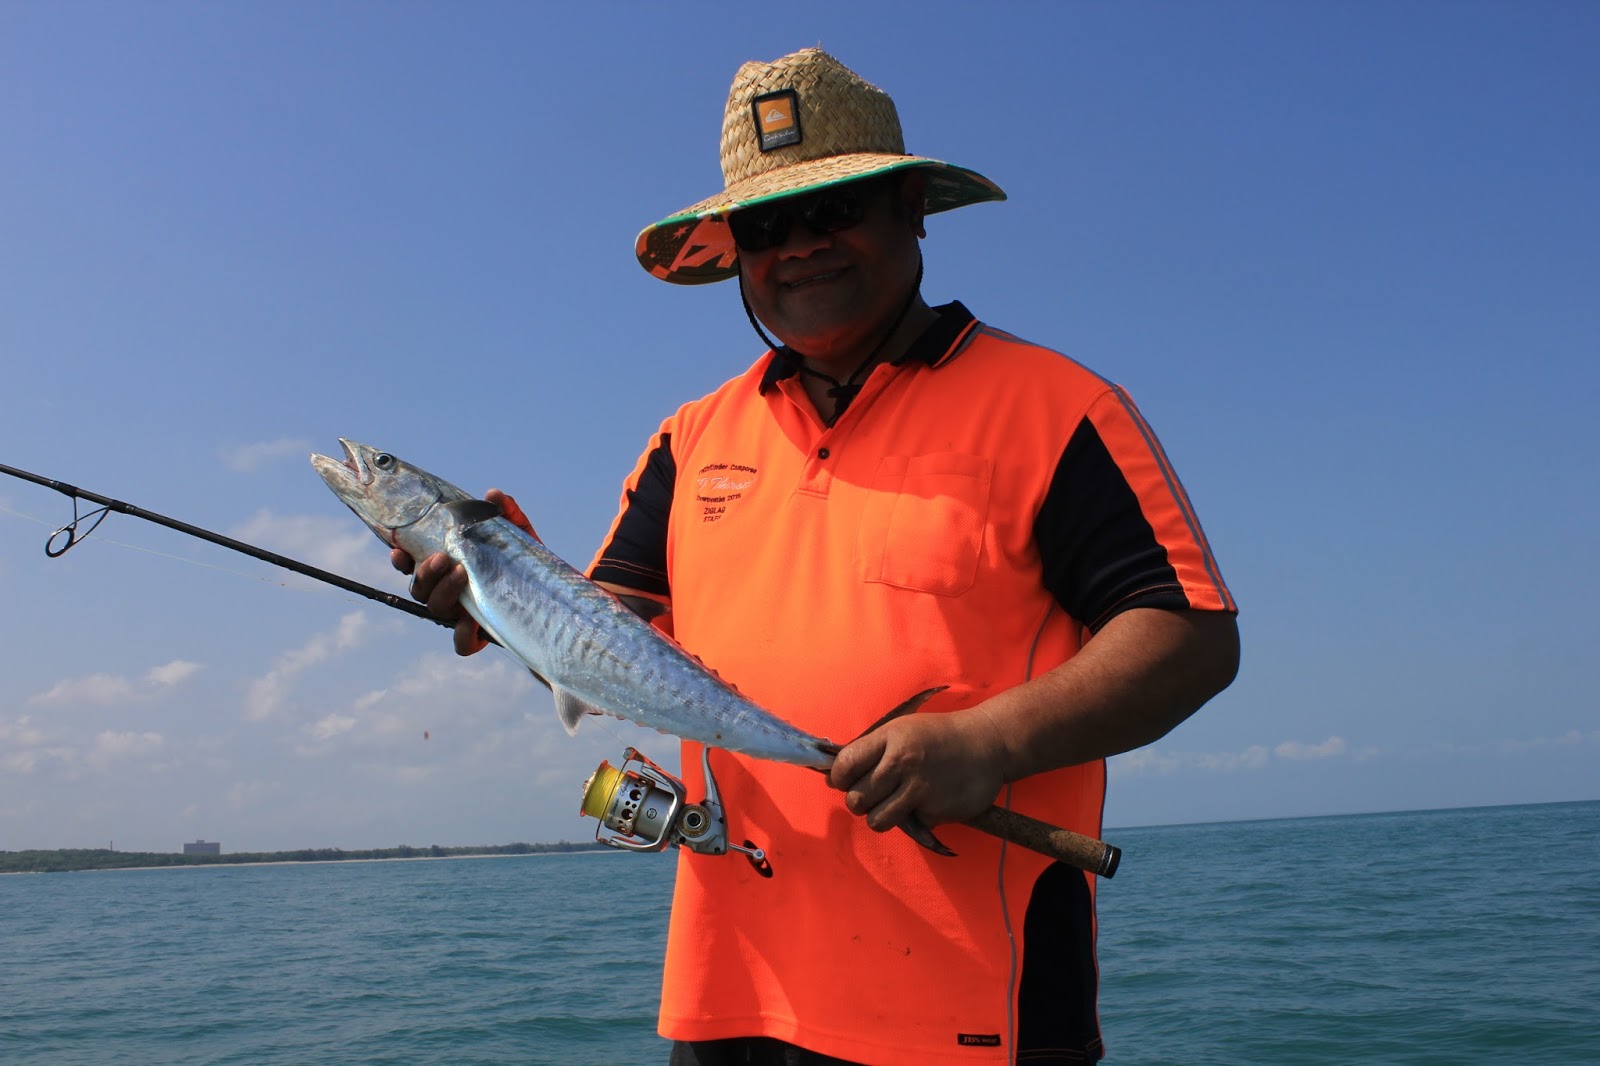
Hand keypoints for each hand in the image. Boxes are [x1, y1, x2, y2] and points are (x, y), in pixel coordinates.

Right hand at [389, 489, 534, 655]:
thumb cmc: (525, 561)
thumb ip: (506, 512)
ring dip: (442, 591)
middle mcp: (449, 591)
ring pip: (436, 609)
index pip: (414, 564)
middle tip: (442, 557)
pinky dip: (462, 635)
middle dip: (424, 572)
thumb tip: (493, 495)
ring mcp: (461, 615)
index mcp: (449, 567)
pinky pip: (461, 644)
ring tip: (461, 573)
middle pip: (420, 588)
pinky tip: (470, 622)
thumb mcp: (518, 533)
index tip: (399, 550)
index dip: (401, 559)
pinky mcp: (479, 636)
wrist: (553, 596)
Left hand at [825, 706, 1010, 831]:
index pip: (844, 766)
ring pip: (877, 821)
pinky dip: (918, 818)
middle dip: (860, 802)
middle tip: (875, 795)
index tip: (847, 781)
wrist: (988, 743)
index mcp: (890, 739)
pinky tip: (931, 800)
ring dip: (882, 817)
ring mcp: (920, 789)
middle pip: (856, 800)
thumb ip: (869, 751)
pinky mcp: (937, 811)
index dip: (840, 778)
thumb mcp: (902, 730)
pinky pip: (912, 825)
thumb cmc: (938, 736)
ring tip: (895, 804)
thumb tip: (833, 778)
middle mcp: (902, 763)